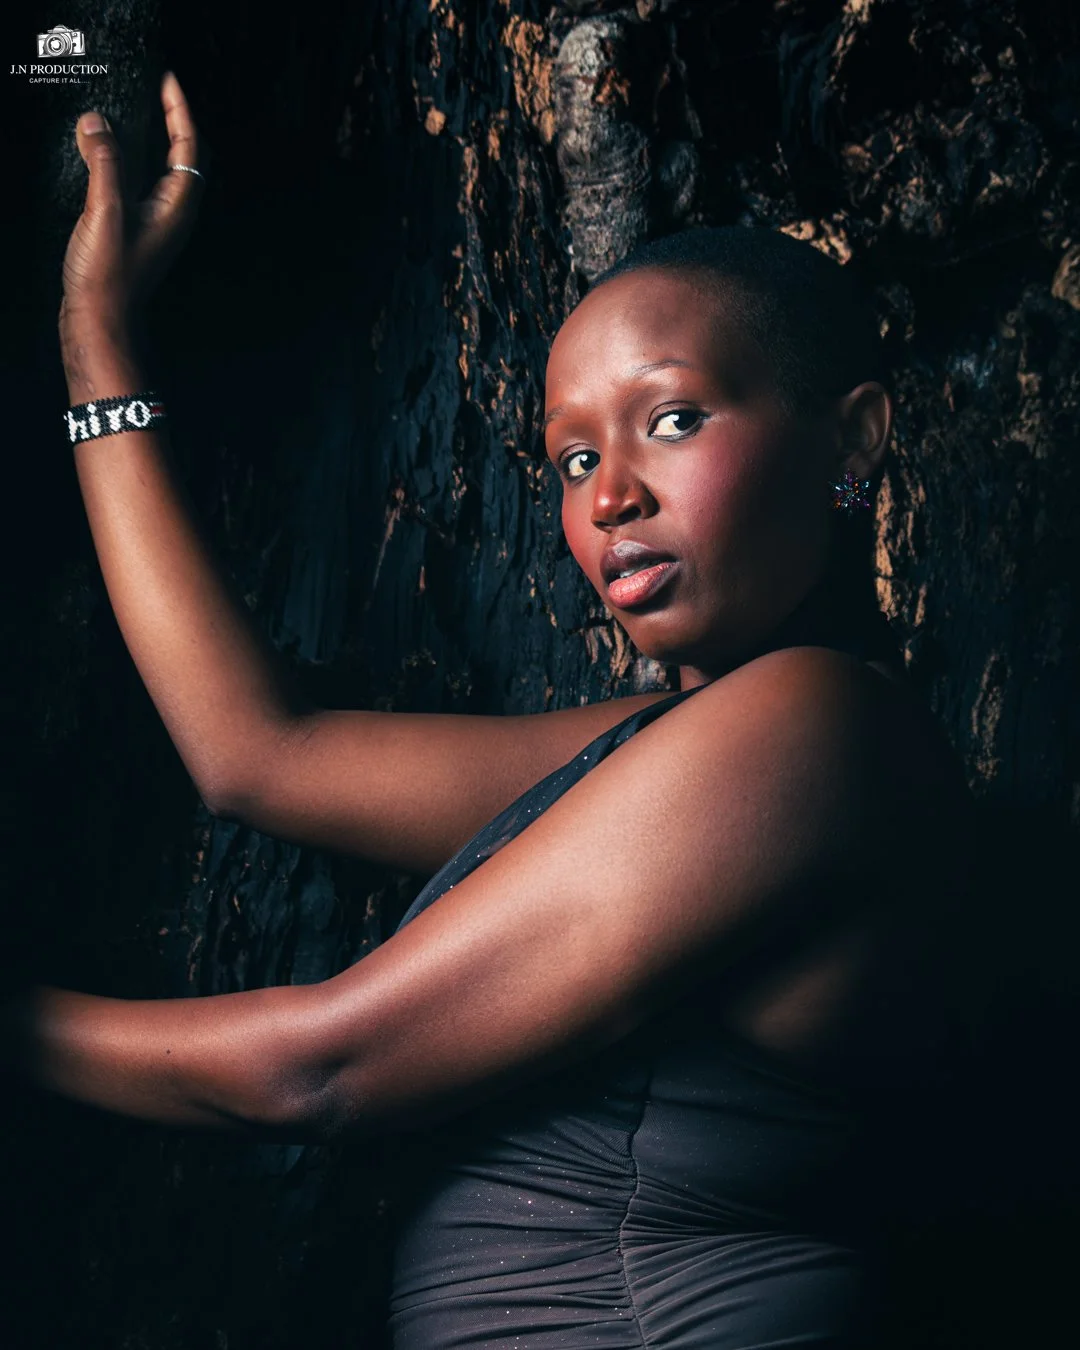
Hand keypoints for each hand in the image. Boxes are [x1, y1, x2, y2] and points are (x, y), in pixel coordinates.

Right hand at [60, 70, 206, 337]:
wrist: (101, 322)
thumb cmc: (109, 277)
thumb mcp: (106, 212)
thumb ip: (105, 163)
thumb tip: (97, 122)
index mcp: (177, 206)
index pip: (189, 146)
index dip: (180, 109)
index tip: (167, 79)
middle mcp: (173, 214)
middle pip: (183, 157)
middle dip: (173, 121)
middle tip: (155, 89)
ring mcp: (156, 224)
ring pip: (161, 171)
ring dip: (152, 140)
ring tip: (133, 113)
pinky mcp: (136, 232)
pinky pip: (139, 185)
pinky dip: (130, 161)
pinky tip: (109, 157)